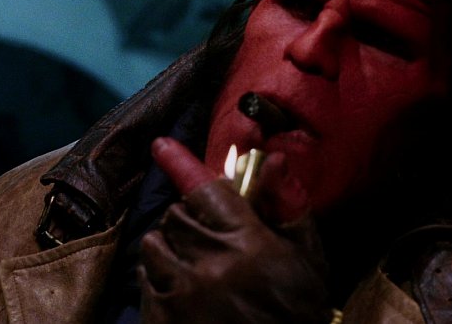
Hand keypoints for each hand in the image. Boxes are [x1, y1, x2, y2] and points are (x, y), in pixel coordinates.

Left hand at [138, 137, 330, 323]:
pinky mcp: (161, 318)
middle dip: (192, 217)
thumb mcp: (307, 260)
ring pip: (154, 244)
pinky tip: (186, 289)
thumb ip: (287, 206)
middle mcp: (209, 267)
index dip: (182, 165)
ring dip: (172, 244)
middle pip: (176, 214)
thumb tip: (273, 159)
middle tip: (212, 235)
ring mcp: (181, 295)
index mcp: (249, 245)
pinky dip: (160, 276)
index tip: (161, 145)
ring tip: (196, 263)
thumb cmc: (297, 312)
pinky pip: (144, 278)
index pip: (206, 192)